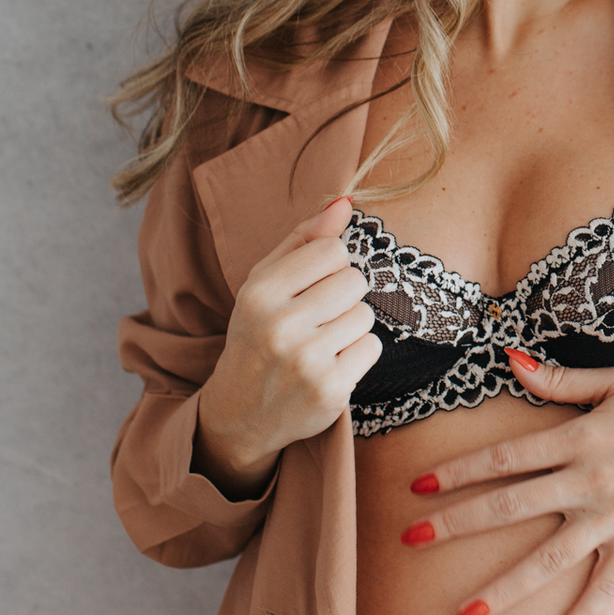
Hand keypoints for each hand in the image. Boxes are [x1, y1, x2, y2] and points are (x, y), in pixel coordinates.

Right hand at [194, 196, 380, 498]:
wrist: (241, 412)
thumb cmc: (258, 334)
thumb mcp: (265, 283)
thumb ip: (304, 239)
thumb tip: (345, 202)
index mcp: (260, 292)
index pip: (332, 250)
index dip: (331, 267)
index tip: (312, 286)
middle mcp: (279, 327)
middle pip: (354, 282)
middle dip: (343, 297)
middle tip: (317, 319)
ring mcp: (306, 362)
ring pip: (365, 316)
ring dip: (350, 328)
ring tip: (321, 344)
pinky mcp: (330, 391)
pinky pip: (372, 348)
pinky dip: (357, 356)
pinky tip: (329, 366)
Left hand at [402, 350, 613, 614]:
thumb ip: (559, 381)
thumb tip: (510, 360)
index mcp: (579, 440)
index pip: (506, 458)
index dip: (461, 470)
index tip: (420, 484)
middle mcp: (589, 483)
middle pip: (510, 508)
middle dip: (457, 524)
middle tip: (410, 541)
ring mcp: (613, 519)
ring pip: (548, 560)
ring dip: (504, 589)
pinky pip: (604, 589)